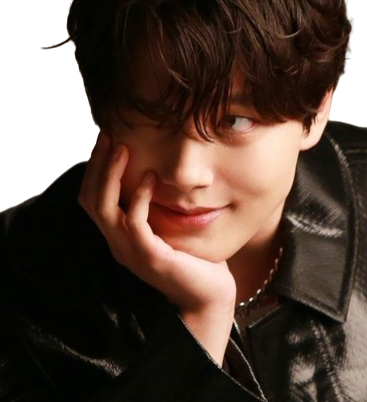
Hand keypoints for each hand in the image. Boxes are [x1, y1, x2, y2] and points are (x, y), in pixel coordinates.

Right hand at [78, 131, 236, 316]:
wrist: (209, 298)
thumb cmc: (193, 260)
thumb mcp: (168, 227)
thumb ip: (155, 206)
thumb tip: (156, 172)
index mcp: (119, 237)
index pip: (93, 199)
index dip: (94, 169)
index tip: (106, 139)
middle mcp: (118, 244)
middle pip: (91, 199)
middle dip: (97, 165)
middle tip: (107, 135)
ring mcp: (130, 252)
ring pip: (105, 208)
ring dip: (110, 175)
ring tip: (122, 147)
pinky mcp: (150, 257)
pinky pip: (135, 223)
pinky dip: (139, 197)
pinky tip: (151, 177)